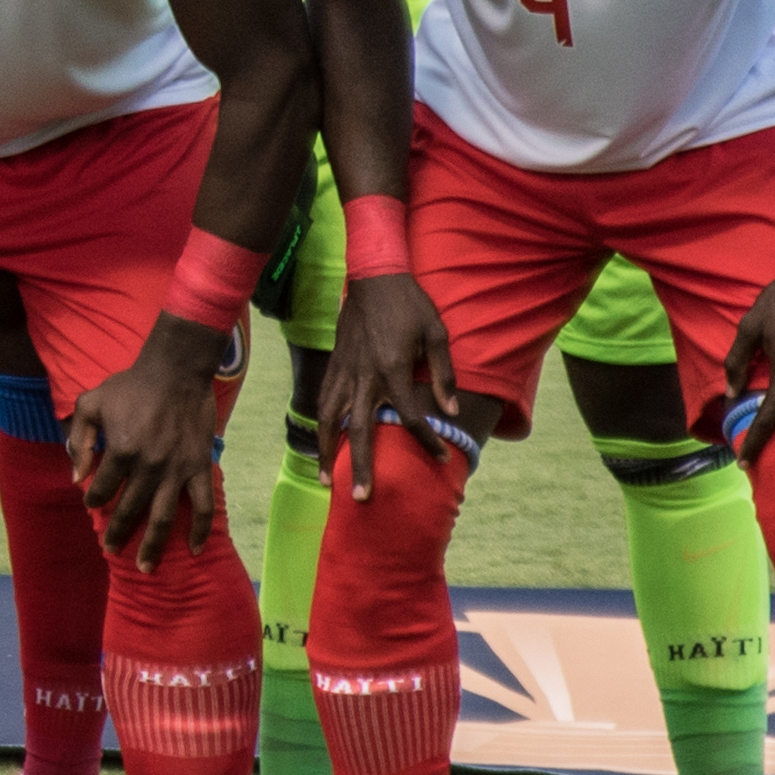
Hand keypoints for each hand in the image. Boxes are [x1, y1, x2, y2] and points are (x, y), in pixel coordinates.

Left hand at [69, 316, 231, 563]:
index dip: (93, 500)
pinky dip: (199, 530)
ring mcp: (176, 469)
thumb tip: (76, 477)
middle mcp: (148, 465)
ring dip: (153, 545)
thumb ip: (79, 440)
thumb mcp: (90, 403)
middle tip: (110, 550)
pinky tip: (193, 549)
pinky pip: (202, 505)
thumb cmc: (130, 385)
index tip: (91, 507)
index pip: (101, 489)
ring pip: (163, 517)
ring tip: (145, 568)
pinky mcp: (199, 467)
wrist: (176, 370)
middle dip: (118, 534)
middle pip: (129, 510)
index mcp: (120, 450)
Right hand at [316, 273, 468, 500]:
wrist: (375, 276)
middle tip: (361, 497)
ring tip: (326, 480)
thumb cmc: (410, 304)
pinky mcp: (334, 364)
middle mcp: (364, 375)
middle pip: (358, 431)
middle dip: (359, 466)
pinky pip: (324, 402)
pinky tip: (324, 441)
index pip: (410, 418)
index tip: (442, 457)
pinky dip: (322, 426)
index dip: (427, 441)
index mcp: (393, 369)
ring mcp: (344, 371)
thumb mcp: (438, 334)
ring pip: (330, 420)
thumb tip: (452, 412)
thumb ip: (443, 375)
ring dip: (327, 452)